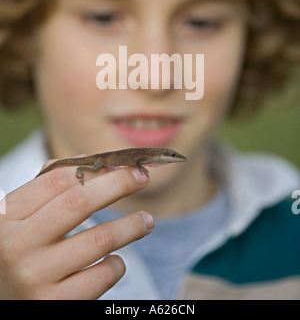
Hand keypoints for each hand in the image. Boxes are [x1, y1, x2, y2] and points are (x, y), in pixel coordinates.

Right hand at [0, 162, 152, 298]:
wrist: (3, 303)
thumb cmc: (16, 252)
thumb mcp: (18, 219)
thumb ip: (46, 187)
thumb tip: (89, 160)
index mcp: (6, 217)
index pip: (56, 180)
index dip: (95, 167)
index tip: (122, 165)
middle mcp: (17, 246)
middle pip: (80, 202)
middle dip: (118, 184)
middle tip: (142, 178)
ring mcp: (35, 277)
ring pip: (100, 239)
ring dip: (131, 226)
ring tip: (146, 221)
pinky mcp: (55, 304)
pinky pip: (101, 276)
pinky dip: (117, 264)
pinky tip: (114, 260)